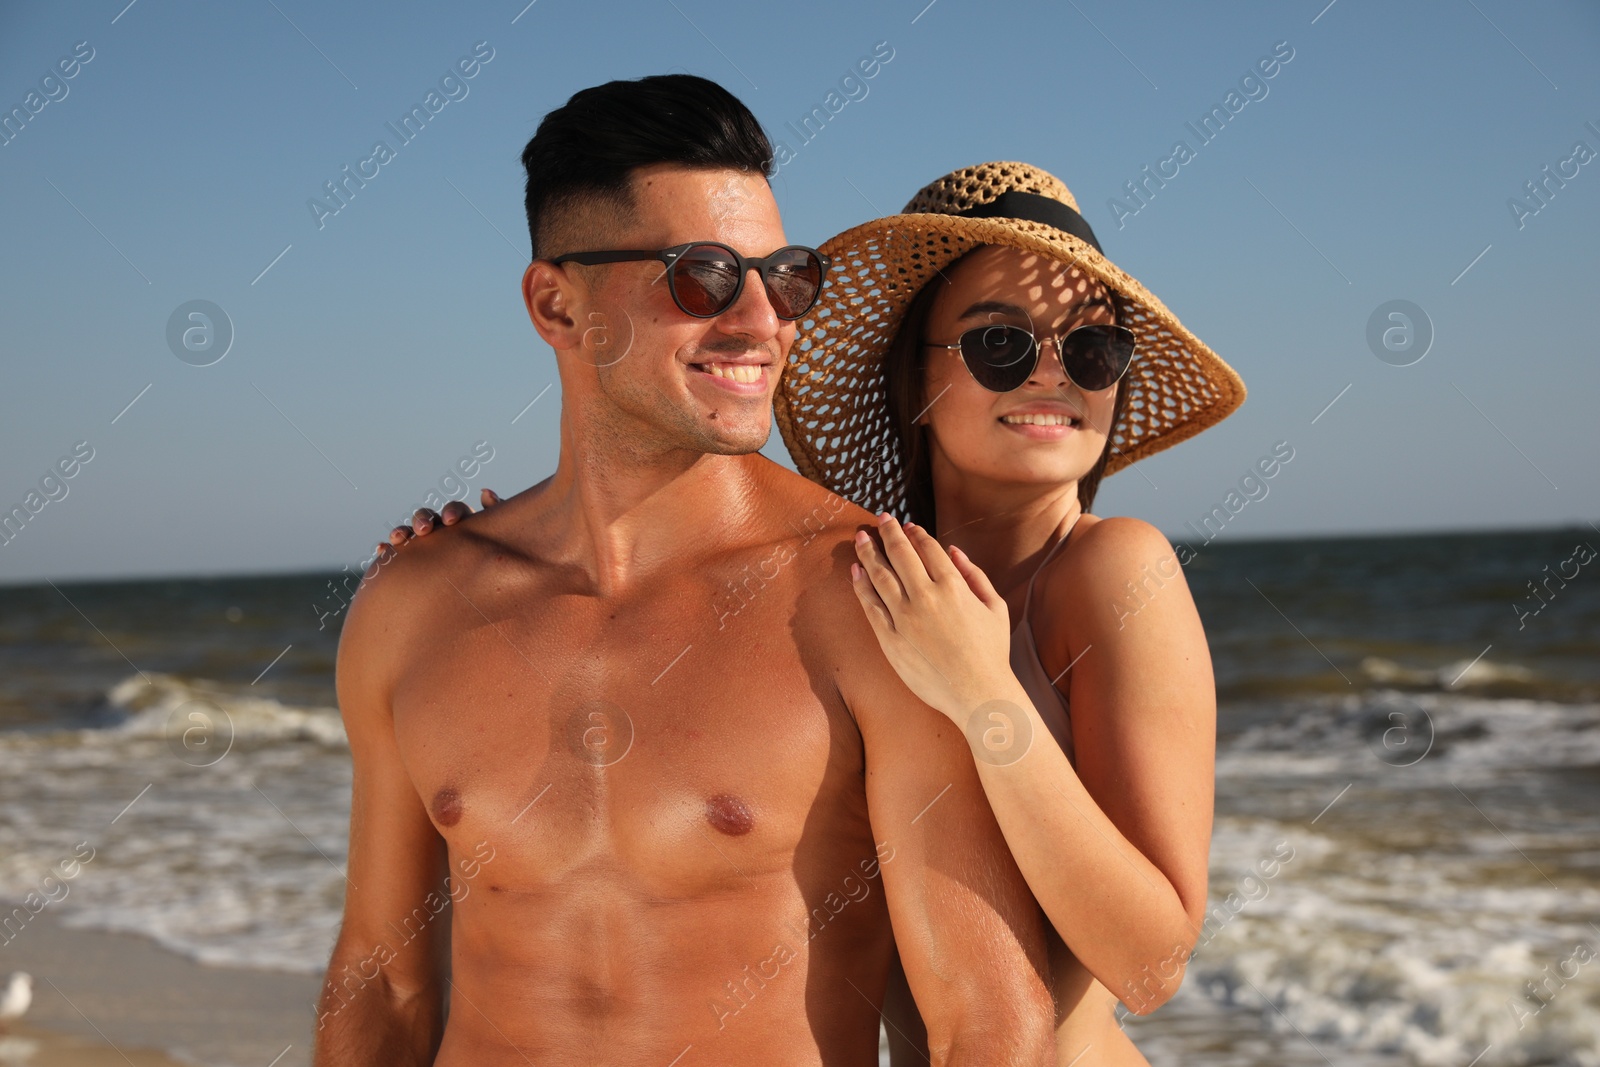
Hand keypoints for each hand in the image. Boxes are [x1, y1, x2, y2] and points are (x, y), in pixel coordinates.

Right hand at [373, 487, 500, 557]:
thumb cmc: (499, 566)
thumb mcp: (505, 542)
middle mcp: (442, 532)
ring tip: (397, 539)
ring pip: (409, 533)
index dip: (453, 512)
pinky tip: (381, 550)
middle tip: (424, 530)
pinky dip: (387, 550)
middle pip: (429, 517)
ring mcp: (425, 547)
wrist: (491, 598)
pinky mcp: (410, 564)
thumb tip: (485, 492)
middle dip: (423, 519)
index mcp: (465, 525)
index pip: (457, 511)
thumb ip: (499, 518)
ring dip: (402, 531)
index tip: (452, 521)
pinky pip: (395, 555)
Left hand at [850, 514, 1016, 721]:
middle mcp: (926, 597)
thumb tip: (953, 550)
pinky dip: (861, 585)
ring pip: (880, 576)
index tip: (906, 525)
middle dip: (888, 532)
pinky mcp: (890, 639)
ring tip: (860, 538)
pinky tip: (855, 571)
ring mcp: (905, 618)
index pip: (928, 548)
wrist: (977, 694)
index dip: (915, 533)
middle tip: (880, 519)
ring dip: (868, 552)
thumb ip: (974, 575)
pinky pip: (870, 606)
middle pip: (900, 554)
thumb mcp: (994, 607)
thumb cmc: (992, 652)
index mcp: (954, 586)